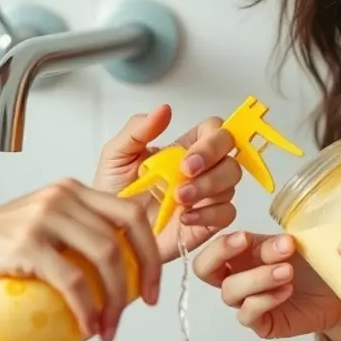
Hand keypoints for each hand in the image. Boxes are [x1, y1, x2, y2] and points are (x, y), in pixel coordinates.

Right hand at [0, 179, 161, 340]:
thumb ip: (73, 234)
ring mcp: (42, 218)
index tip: (152, 284)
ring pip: (105, 256)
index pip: (131, 212)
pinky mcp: (24, 244)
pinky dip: (88, 308)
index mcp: (72, 191)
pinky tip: (90, 326)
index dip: (151, 250)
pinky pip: (72, 279)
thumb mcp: (41, 227)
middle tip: (145, 305)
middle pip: (125, 233)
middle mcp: (61, 197)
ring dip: (117, 300)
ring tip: (109, 328)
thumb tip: (118, 272)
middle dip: (145, 273)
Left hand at [93, 104, 241, 259]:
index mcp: (184, 149)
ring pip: (231, 184)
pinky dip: (208, 214)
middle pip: (230, 157)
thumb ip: (138, 130)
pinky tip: (184, 217)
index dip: (212, 140)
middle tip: (185, 174)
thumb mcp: (116, 155)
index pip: (215, 131)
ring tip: (178, 198)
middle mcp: (201, 171)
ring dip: (207, 188)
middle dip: (212, 163)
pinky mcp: (208, 222)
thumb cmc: (113, 194)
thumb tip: (164, 109)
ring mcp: (207, 197)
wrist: (109, 231)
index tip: (188, 157)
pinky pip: (226, 214)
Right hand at [193, 231, 340, 340]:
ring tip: (287, 270)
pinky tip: (287, 290)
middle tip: (246, 242)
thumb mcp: (294, 247)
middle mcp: (237, 278)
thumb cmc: (311, 266)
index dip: (219, 243)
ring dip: (257, 276)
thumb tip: (281, 241)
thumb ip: (279, 243)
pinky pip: (248, 314)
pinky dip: (266, 300)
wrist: (336, 293)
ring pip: (230, 292)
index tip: (244, 237)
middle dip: (219, 254)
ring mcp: (246, 302)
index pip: (212, 249)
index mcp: (239, 254)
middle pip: (204, 270)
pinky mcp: (261, 324)